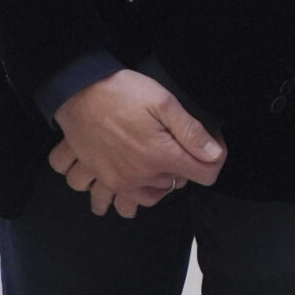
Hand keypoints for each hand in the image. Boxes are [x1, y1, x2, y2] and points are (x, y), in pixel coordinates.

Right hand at [49, 69, 222, 217]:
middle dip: (184, 167)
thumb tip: (215, 154)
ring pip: (152, 196)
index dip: (214, 160)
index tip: (211, 146)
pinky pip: (122, 200)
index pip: (205, 174)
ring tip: (159, 162)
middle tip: (178, 144)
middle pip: (178, 184)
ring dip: (160, 184)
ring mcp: (119, 181)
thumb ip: (191, 132)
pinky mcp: (102, 179)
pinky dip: (133, 194)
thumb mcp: (164, 103)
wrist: (79, 94)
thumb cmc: (123, 94)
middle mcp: (140, 176)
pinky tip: (137, 177)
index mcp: (161, 156)